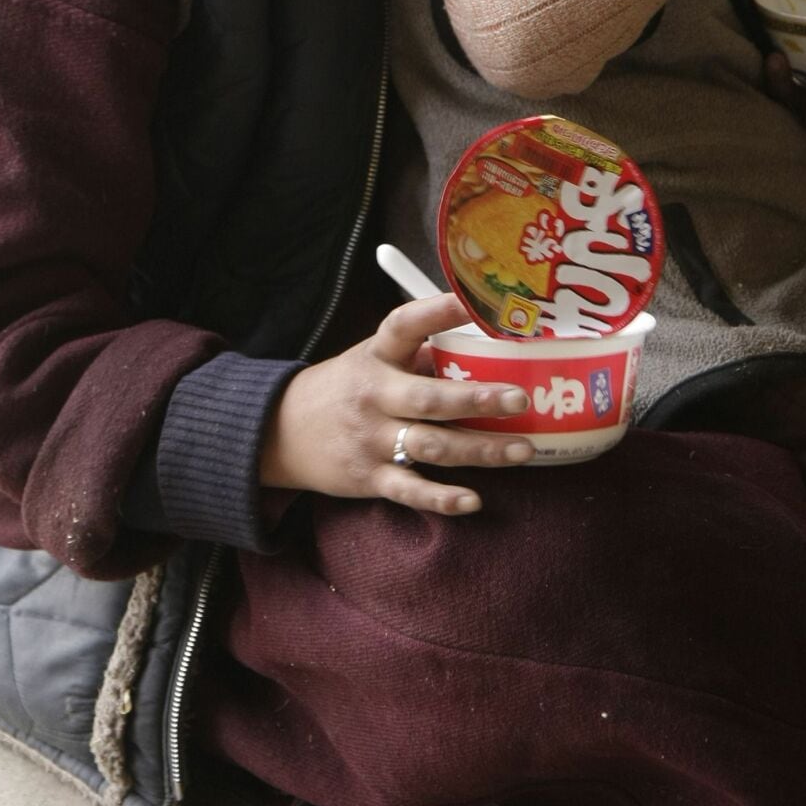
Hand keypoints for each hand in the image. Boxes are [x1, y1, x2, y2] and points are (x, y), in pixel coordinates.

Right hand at [260, 293, 534, 515]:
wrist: (282, 432)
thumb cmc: (348, 387)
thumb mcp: (374, 358)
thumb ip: (422, 353)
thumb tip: (487, 343)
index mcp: (377, 356)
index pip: (404, 325)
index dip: (437, 312)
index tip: (474, 304)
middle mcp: (375, 396)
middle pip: (429, 398)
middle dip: (477, 399)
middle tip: (520, 399)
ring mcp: (372, 440)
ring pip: (432, 447)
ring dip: (480, 450)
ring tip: (522, 450)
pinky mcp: (370, 478)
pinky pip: (410, 490)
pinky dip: (442, 499)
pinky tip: (474, 501)